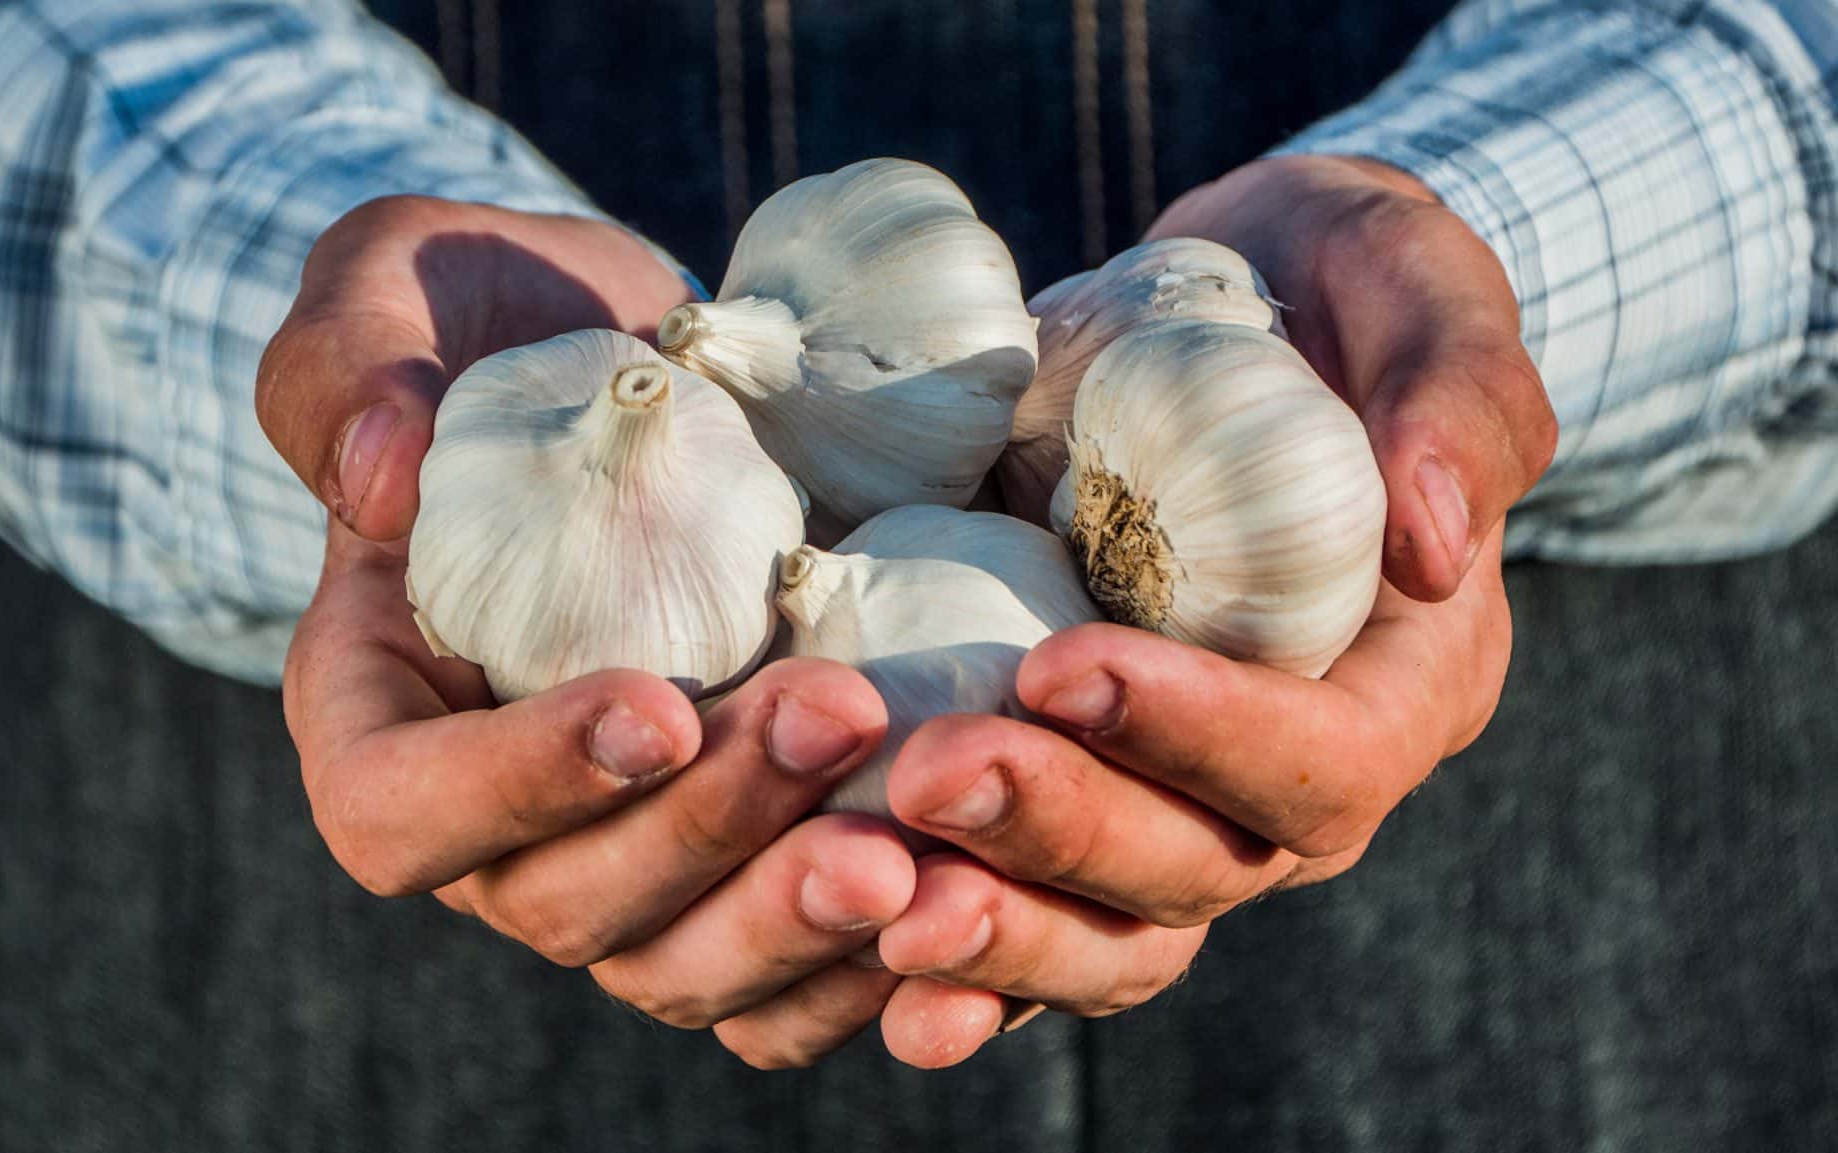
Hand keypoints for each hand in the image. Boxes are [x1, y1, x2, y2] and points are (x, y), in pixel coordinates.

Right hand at [261, 197, 915, 1066]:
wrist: (642, 375)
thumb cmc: (494, 325)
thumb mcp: (392, 288)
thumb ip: (352, 364)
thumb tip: (380, 479)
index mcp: (380, 712)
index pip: (398, 811)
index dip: (515, 787)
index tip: (655, 704)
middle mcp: (495, 819)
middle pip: (567, 905)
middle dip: (709, 832)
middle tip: (844, 717)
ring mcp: (622, 853)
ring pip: (685, 963)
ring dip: (798, 913)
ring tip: (921, 839)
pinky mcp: (737, 857)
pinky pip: (786, 969)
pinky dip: (872, 957)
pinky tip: (969, 892)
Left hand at [883, 156, 1555, 1066]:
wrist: (1231, 308)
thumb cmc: (1340, 284)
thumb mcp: (1415, 283)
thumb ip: (1455, 394)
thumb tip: (1433, 544)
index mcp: (1402, 683)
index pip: (1323, 762)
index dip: (1199, 737)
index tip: (1062, 667)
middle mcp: (1290, 776)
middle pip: (1197, 868)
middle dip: (1058, 833)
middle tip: (924, 776)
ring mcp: (1174, 798)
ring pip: (1102, 925)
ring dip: (989, 926)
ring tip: (865, 890)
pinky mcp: (1077, 785)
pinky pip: (1023, 906)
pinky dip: (949, 954)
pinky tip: (852, 942)